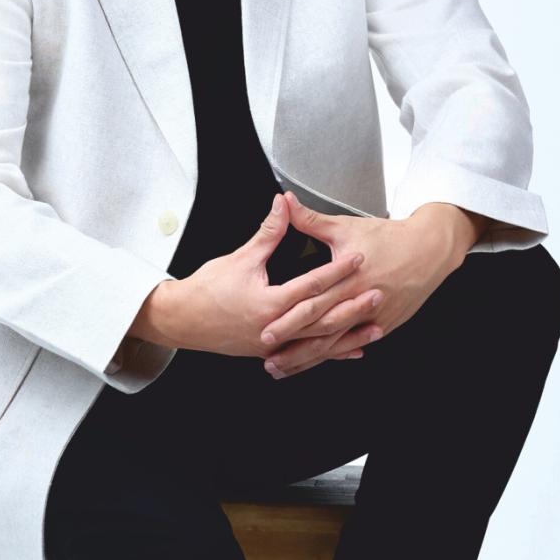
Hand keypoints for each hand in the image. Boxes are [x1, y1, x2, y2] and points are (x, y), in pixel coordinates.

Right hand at [161, 193, 384, 359]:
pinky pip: (308, 354)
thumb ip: (268, 233)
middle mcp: (274, 329)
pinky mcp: (272, 352)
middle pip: (321, 318)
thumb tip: (282, 205)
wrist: (182, 320)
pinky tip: (352, 351)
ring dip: (349, 335)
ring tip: (376, 327)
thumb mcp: (240, 258)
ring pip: (319, 342)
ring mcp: (274, 345)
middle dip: (352, 306)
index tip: (358, 257)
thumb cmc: (206, 290)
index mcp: (268, 304)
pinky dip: (332, 352)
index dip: (337, 270)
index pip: (311, 285)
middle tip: (378, 293)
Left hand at [259, 192, 460, 376]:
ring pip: (337, 344)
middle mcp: (361, 301)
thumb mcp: (346, 227)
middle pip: (322, 331)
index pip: (312, 304)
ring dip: (310, 358)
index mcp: (349, 278)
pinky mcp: (384, 324)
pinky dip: (336, 355)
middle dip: (294, 349)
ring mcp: (374, 317)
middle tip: (269, 361)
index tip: (265, 332)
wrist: (429, 249)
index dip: (287, 320)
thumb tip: (285, 202)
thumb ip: (311, 220)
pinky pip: (355, 343)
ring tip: (285, 369)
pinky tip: (317, 364)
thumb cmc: (387, 237)